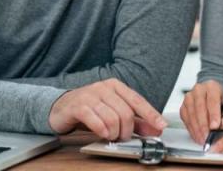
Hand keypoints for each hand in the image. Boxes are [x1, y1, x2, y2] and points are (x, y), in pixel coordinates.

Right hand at [48, 78, 167, 140]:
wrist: (61, 107)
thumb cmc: (89, 109)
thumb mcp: (114, 113)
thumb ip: (136, 121)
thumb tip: (156, 129)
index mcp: (115, 86)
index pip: (138, 100)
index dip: (151, 115)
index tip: (161, 126)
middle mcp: (104, 87)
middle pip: (125, 112)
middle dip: (127, 130)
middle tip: (123, 137)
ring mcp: (90, 95)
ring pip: (112, 117)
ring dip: (114, 132)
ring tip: (111, 136)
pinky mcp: (77, 105)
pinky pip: (95, 120)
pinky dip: (102, 130)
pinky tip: (103, 134)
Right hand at [179, 80, 222, 143]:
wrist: (213, 105)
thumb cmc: (222, 108)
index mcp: (212, 86)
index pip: (212, 99)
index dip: (213, 114)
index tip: (215, 127)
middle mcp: (199, 89)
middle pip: (200, 107)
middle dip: (204, 124)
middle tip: (208, 136)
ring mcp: (189, 97)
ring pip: (191, 113)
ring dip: (196, 129)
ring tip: (203, 139)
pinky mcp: (183, 107)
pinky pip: (185, 119)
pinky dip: (191, 129)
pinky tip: (197, 137)